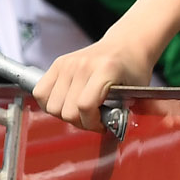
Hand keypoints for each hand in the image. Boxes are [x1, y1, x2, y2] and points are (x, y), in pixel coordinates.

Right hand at [34, 37, 159, 130]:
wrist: (126, 45)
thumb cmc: (133, 69)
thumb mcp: (138, 91)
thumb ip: (124, 112)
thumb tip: (110, 134)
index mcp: (106, 69)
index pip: (85, 106)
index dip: (92, 123)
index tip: (102, 125)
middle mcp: (83, 64)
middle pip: (66, 110)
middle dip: (80, 122)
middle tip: (93, 119)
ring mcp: (68, 63)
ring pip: (51, 106)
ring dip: (65, 115)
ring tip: (80, 111)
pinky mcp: (58, 63)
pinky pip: (41, 93)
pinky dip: (50, 104)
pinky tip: (66, 103)